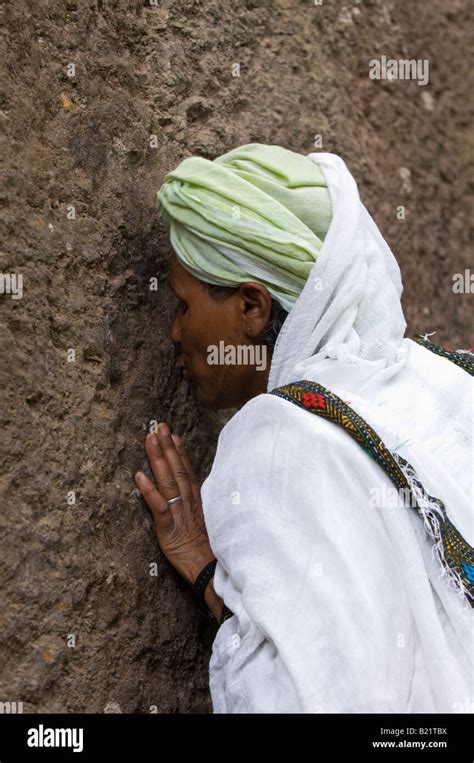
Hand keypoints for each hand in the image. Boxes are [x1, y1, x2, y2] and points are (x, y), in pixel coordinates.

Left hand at [134, 424, 215, 586]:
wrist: (214, 576)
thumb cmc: (212, 558)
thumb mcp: (208, 531)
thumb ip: (201, 514)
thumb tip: (197, 501)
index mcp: (199, 505)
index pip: (189, 473)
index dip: (180, 453)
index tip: (173, 435)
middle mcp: (190, 505)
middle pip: (178, 471)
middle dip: (168, 447)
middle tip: (158, 426)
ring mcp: (180, 516)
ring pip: (168, 482)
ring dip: (158, 459)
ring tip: (150, 439)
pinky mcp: (170, 531)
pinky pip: (159, 507)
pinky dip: (149, 491)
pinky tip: (139, 476)